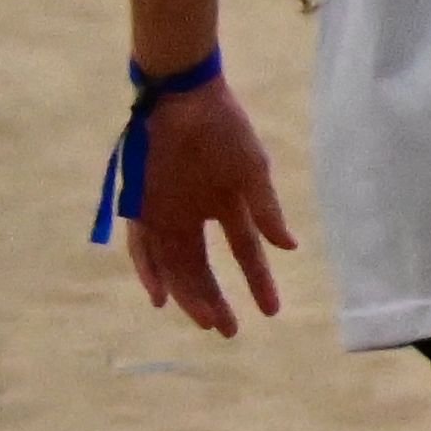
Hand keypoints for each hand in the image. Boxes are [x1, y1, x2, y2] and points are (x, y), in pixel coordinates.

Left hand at [118, 77, 295, 336]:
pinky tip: (160, 298)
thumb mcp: (253, 172)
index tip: (272, 310)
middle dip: (217, 300)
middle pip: (204, 269)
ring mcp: (166, 215)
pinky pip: (142, 249)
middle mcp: (193, 217)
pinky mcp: (141, 209)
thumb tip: (289, 247)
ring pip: (176, 266)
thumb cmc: (224, 129)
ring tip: (204, 320)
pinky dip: (150, 273)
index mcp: (224, 205)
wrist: (183, 100)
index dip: (258, 281)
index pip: (244, 252)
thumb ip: (267, 211)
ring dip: (188, 294)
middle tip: (229, 330)